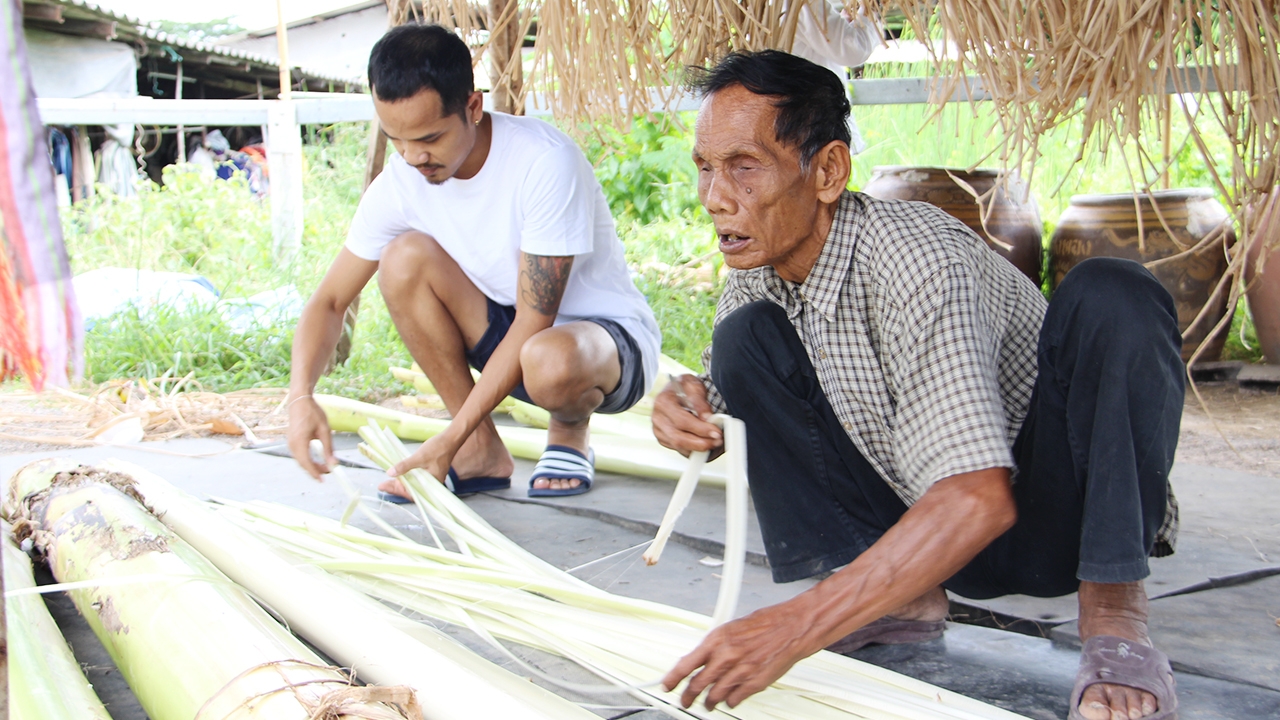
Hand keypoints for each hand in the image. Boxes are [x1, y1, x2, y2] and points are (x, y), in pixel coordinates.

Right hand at [287, 396, 334, 479]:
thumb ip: (328, 448)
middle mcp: (292, 444)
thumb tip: (333, 463)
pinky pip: (299, 455)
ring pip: (301, 460)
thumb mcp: (325, 430)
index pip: (306, 463)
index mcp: (300, 441)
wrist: (300, 401)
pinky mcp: (292, 442)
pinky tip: (318, 460)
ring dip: (312, 465)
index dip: (314, 473)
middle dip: (316, 470)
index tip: (323, 480)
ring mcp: (290, 443)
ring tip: (326, 466)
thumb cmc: (312, 413)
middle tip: (330, 471)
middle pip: (303, 464)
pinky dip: (308, 460)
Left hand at [387, 432, 460, 486]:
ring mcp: (431, 478)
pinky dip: (407, 477)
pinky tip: (399, 475)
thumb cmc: (438, 448)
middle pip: (412, 490)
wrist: (450, 439)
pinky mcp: (430, 472)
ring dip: (401, 483)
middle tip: (382, 485)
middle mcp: (432, 483)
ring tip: (387, 482)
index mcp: (432, 483)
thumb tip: (390, 473)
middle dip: (396, 488)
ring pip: (413, 484)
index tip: (384, 487)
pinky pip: (416, 479)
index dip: (397, 491)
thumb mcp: (419, 457)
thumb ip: (404, 466)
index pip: (413, 493)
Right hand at [652, 375, 722, 456]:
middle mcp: (658, 418)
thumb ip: (700, 401)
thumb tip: (706, 417)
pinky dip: (694, 450)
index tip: (716, 432)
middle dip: (701, 442)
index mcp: (663, 402)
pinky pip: (680, 450)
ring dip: (699, 448)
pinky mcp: (664, 439)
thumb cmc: (684, 388)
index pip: (682, 421)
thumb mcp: (694, 386)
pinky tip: (705, 444)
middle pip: (678, 438)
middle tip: (717, 441)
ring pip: (679, 447)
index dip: (700, 429)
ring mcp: (659, 430)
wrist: (678, 392)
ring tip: (714, 442)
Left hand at [662, 601, 820, 709]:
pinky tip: (730, 699)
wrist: (792, 627)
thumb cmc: (766, 623)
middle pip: (697, 685)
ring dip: (709, 702)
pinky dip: (730, 702)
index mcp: (717, 640)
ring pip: (714, 696)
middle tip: (685, 701)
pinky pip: (734, 700)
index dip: (673, 678)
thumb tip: (702, 659)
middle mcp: (726, 657)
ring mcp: (740, 672)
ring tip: (708, 703)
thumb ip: (716, 646)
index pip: (686, 664)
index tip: (666, 686)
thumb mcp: (732, 628)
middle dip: (688, 696)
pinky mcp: (754, 683)